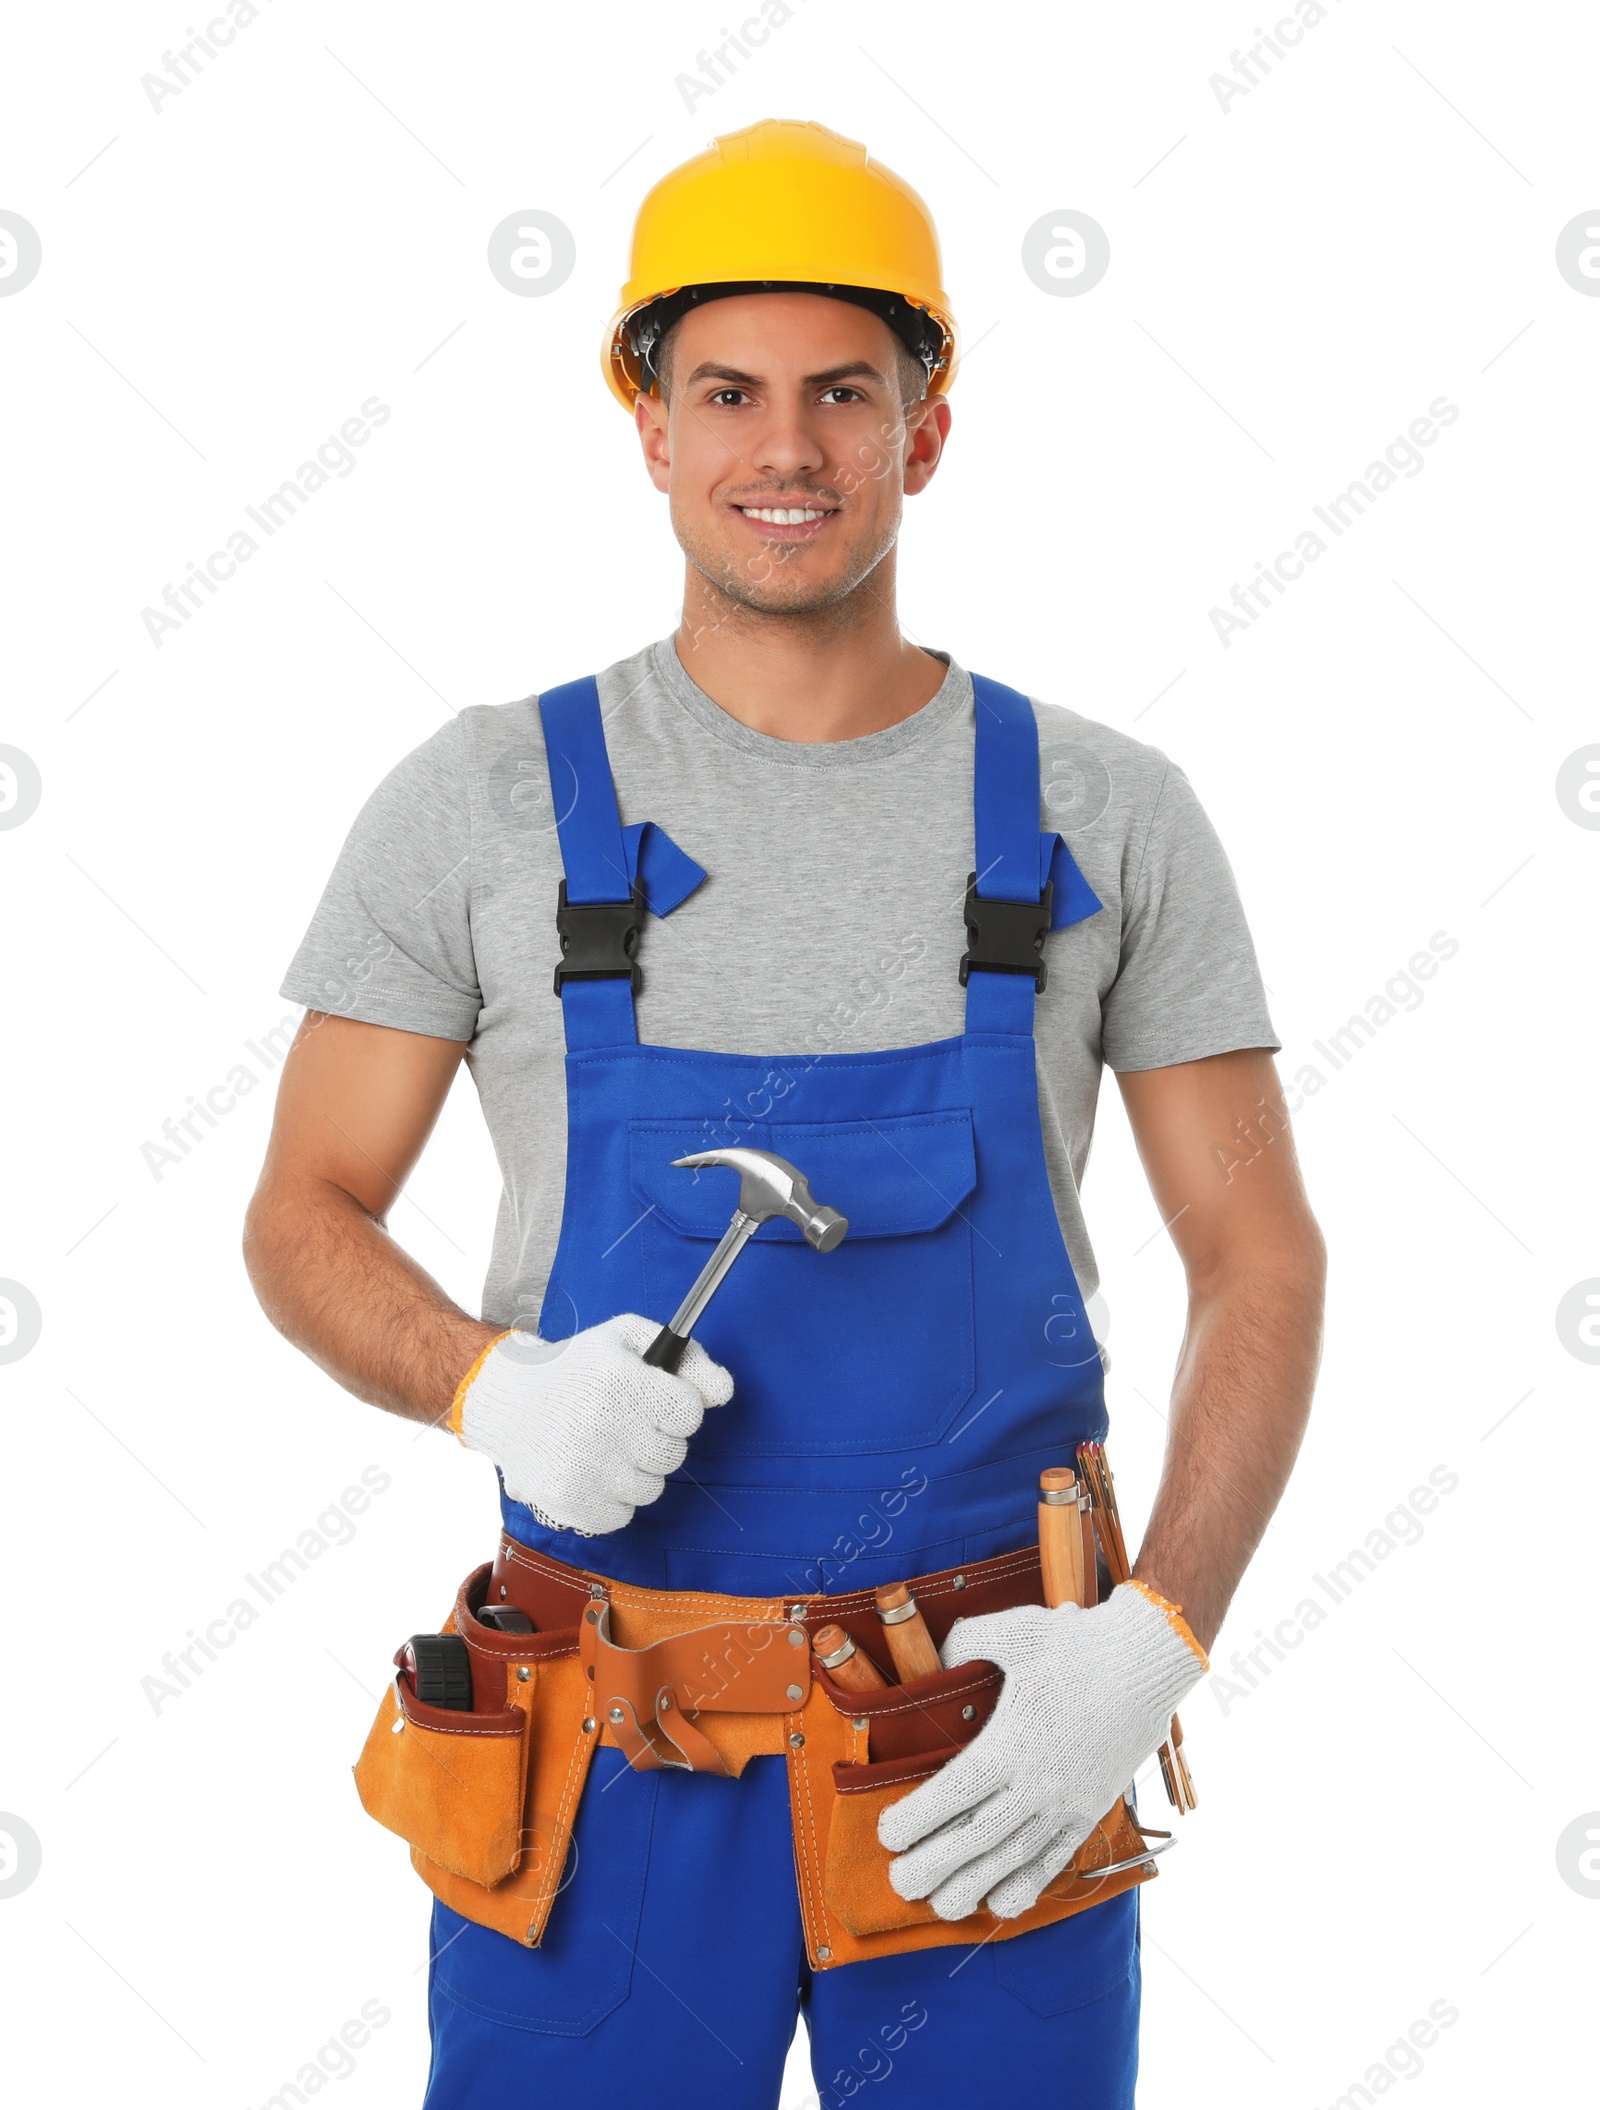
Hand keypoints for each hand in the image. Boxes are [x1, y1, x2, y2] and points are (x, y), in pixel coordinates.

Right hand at [450, 1315, 732, 1534]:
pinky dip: (612, 1499)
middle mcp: (603, 1426)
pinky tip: (591, 1470)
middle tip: (625, 1422)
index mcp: (620, 1380)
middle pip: (673, 1454)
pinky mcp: (569, 1503)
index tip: (655, 1401)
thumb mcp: (631, 1339)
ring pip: (651, 1489)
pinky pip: (622, 1516)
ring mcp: (585, 1469)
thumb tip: (724, 1391)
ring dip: (636, 1470)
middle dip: (657, 1438)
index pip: (689, 1413)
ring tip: (605, 1446)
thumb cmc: (578, 1367)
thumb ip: (688, 1359)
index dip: (677, 1407)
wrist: (509, 1401)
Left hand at [876, 1583, 1204, 1920]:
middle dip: (933, 1867)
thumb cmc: (1078, 1643)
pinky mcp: (1092, 1810)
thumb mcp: (1014, 1631)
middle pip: (976, 1839)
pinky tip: (1001, 1904)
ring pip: (1013, 1859)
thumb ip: (966, 1643)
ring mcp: (1068, 1802)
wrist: (1149, 1661)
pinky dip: (1027, 1886)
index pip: (953, 1794)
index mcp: (1011, 1742)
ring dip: (974, 1887)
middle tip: (900, 1885)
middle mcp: (1038, 1783)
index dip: (916, 1821)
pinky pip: (1056, 1860)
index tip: (887, 1835)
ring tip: (941, 1906)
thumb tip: (936, 1655)